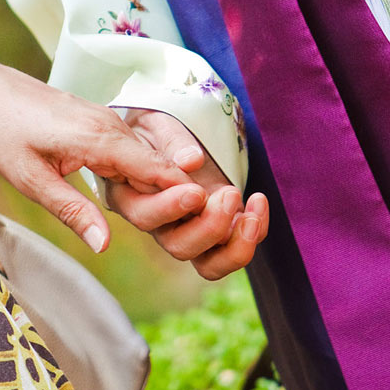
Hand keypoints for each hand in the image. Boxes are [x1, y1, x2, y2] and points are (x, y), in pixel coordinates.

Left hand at [0, 45, 203, 252]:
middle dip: (182, 197)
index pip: (159, 172)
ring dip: (166, 185)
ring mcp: (107, 121)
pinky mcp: (98, 122)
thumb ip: (72, 210)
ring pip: (149, 157)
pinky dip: (147, 171)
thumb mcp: (30, 179)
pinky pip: (134, 149)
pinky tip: (153, 193)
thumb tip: (104, 246)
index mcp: (100, 139)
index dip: (184, 198)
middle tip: (210, 226)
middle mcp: (112, 126)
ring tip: (194, 215)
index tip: (212, 223)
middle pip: (162, 167)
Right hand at [108, 109, 268, 279]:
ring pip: (209, 265)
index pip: (144, 216)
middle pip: (178, 247)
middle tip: (228, 193)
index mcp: (132, 199)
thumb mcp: (157, 125)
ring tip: (252, 213)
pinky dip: (255, 232)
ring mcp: (188, 234)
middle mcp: (159, 225)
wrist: (173, 143)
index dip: (170, 208)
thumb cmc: (157, 133)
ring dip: (236, 245)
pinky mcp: (216, 236)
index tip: (197, 191)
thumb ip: (170, 140)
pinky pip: (235, 251)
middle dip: (209, 227)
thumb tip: (191, 162)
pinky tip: (258, 202)